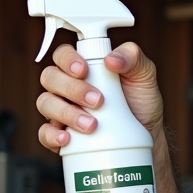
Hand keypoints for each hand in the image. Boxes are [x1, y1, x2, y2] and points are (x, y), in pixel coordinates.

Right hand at [36, 42, 164, 152]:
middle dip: (71, 88)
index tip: (83, 70)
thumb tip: (111, 59)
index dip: (67, 59)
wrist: (147, 135)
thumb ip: (133, 57)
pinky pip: (44, 133)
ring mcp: (60, 110)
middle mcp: (66, 87)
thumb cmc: (141, 102)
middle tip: (98, 101)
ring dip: (66, 113)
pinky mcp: (59, 134)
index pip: (62, 55)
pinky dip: (52, 135)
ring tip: (91, 124)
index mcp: (83, 68)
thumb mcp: (144, 75)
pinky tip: (67, 138)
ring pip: (45, 104)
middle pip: (50, 78)